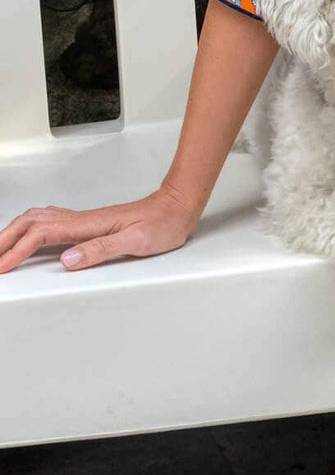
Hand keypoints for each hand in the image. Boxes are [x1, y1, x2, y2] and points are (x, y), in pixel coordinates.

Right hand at [0, 185, 198, 274]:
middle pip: (30, 223)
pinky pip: (49, 222)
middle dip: (4, 240)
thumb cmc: (162, 224)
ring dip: (13, 232)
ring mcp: (83, 220)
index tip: (1, 267)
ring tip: (0, 249)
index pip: (40, 235)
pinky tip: (28, 237)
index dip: (17, 251)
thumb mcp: (136, 242)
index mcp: (87, 224)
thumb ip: (101, 249)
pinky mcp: (88, 224)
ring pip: (36, 220)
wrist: (177, 207)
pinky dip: (29, 229)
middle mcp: (81, 219)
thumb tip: (67, 260)